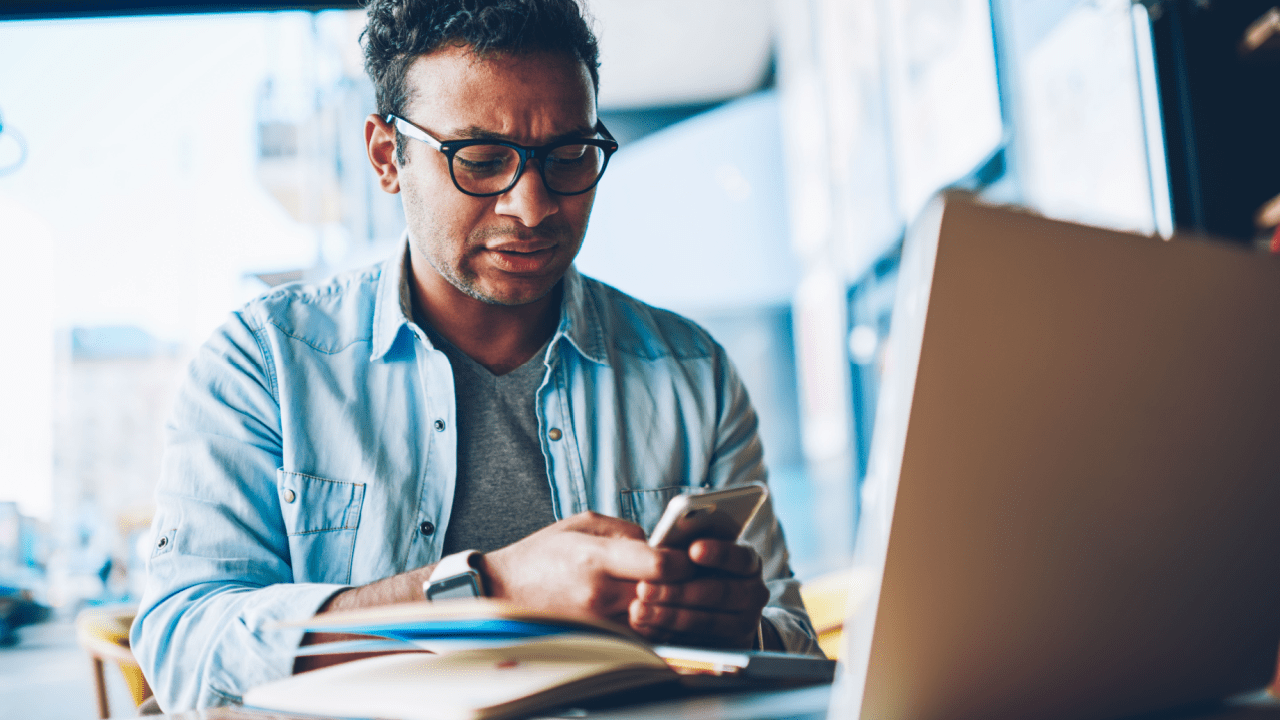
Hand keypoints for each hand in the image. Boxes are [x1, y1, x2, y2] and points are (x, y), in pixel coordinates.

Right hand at [481, 511, 693, 623]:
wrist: (506, 591)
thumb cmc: (543, 554)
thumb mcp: (582, 524)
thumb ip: (626, 530)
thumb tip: (660, 542)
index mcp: (596, 558)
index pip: (660, 565)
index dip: (683, 560)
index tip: (687, 554)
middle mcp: (600, 594)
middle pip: (665, 593)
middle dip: (684, 582)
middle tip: (691, 571)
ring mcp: (600, 622)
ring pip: (659, 617)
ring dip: (671, 604)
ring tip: (671, 587)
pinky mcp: (600, 639)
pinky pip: (642, 633)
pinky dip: (654, 620)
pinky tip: (652, 605)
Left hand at [628, 539, 769, 648]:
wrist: (714, 608)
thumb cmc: (698, 570)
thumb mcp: (697, 554)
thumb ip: (686, 550)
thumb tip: (662, 549)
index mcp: (748, 563)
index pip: (740, 557)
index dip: (719, 553)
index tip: (693, 550)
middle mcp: (753, 593)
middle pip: (720, 593)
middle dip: (679, 591)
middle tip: (644, 588)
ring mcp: (744, 622)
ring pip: (707, 621)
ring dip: (669, 616)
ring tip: (639, 610)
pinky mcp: (728, 646)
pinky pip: (698, 642)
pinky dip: (669, 633)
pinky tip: (647, 625)